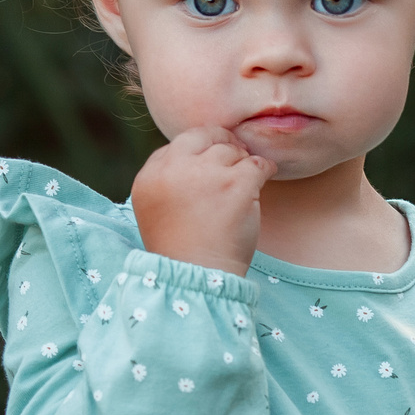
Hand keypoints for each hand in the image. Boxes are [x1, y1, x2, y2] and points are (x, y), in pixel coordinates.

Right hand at [132, 127, 276, 273]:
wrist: (198, 275)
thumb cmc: (183, 249)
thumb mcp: (157, 209)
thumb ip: (169, 178)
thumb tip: (200, 153)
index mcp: (149, 176)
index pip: (176, 146)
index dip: (197, 152)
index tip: (210, 163)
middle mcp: (174, 169)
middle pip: (203, 139)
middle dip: (221, 144)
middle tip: (236, 155)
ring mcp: (206, 173)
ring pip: (231, 150)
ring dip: (242, 163)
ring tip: (244, 183)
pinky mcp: (236, 183)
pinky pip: (257, 163)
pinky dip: (265, 168)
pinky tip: (265, 175)